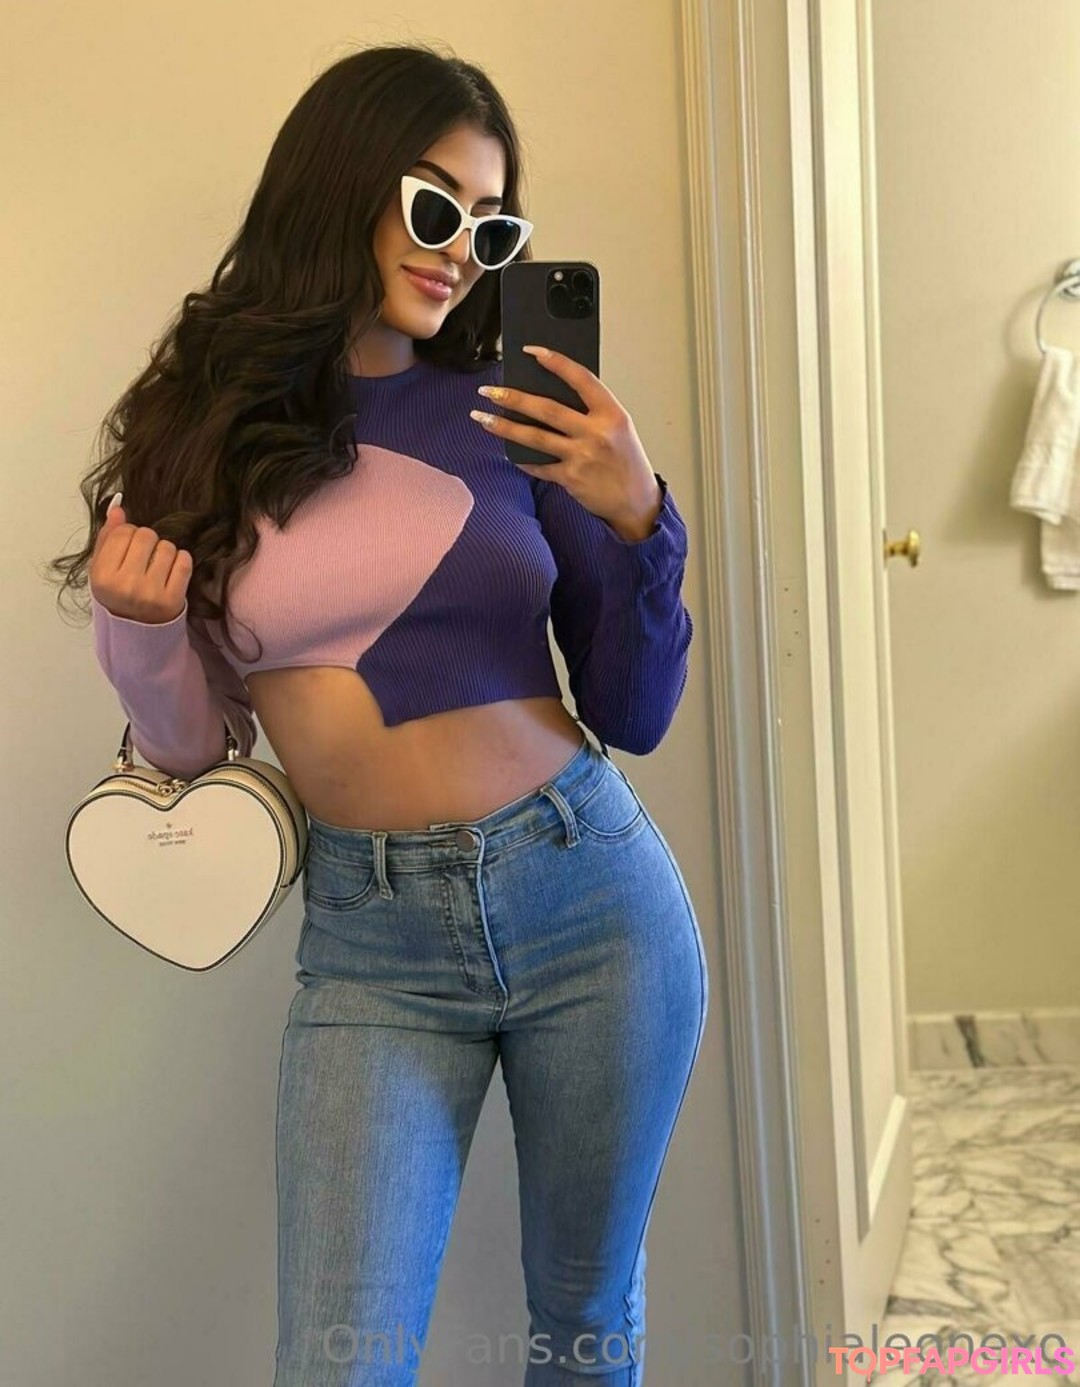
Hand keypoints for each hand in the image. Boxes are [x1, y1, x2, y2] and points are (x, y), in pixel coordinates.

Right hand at [89, 495, 192, 623]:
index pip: (123, 532)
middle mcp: (125, 585)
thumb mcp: (103, 570)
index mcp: (103, 576)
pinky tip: (172, 571)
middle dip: (148, 541)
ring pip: (167, 547)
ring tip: (158, 566)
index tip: (129, 549)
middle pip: (146, 535)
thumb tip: (117, 507)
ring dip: (165, 552)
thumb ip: (107, 538)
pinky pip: (185, 562)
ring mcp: (151, 593)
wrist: (137, 633)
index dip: (129, 534)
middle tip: (146, 557)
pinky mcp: (173, 600)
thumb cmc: (118, 596)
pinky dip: (181, 561)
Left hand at [470, 346, 662, 539]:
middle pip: (547, 409)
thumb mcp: (619, 428)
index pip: (581, 379)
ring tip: (482, 417)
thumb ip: (592, 412)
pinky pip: (539, 466)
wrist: (637, 503)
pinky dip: (522, 459)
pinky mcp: (571, 479)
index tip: (532, 351)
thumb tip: (550, 395)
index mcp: (612, 414)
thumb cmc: (627, 462)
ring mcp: (582, 457)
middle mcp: (596, 433)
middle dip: (513, 398)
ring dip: (504, 426)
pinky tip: (509, 452)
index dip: (556, 362)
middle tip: (489, 391)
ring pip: (535, 437)